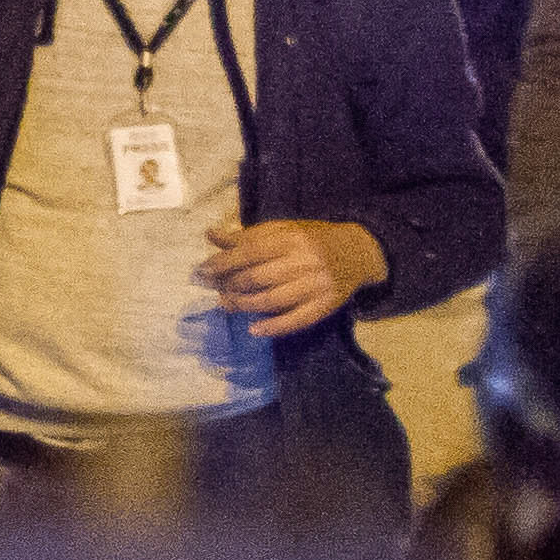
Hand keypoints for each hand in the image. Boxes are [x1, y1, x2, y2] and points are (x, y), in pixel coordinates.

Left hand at [200, 216, 386, 340]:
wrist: (359, 252)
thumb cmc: (312, 239)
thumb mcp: (282, 230)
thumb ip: (247, 236)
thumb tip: (210, 236)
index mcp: (291, 238)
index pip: (249, 252)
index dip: (221, 263)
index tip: (200, 271)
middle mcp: (305, 261)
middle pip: (257, 278)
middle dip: (229, 285)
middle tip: (212, 290)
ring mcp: (317, 285)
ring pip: (272, 300)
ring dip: (244, 305)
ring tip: (226, 305)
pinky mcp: (326, 305)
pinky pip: (297, 320)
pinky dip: (273, 327)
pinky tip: (253, 329)